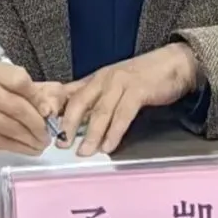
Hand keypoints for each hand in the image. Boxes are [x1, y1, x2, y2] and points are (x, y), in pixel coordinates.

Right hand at [0, 60, 65, 158]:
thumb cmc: (2, 96)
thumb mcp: (23, 87)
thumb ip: (43, 94)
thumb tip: (50, 110)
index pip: (19, 80)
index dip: (37, 98)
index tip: (48, 112)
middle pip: (15, 106)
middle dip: (36, 124)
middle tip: (47, 134)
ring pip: (7, 126)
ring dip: (28, 139)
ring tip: (40, 143)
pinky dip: (17, 147)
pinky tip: (27, 147)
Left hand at [58, 43, 199, 156]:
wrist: (173, 64)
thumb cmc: (142, 78)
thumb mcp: (113, 85)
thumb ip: (95, 99)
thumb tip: (73, 120)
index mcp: (95, 79)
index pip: (68, 93)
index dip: (54, 110)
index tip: (44, 127)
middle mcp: (104, 79)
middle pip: (79, 102)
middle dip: (68, 125)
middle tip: (61, 145)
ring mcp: (121, 83)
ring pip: (100, 111)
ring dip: (91, 134)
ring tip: (84, 152)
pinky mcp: (138, 90)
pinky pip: (123, 114)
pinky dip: (114, 132)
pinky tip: (108, 146)